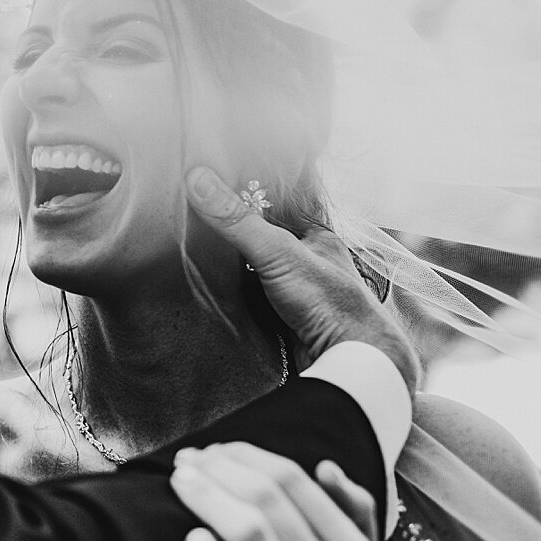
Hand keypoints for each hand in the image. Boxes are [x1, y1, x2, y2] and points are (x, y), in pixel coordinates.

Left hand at [173, 443, 381, 540]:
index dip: (247, 456)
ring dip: (207, 499)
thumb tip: (326, 468)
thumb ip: (356, 515)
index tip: (215, 450)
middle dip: (219, 469)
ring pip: (249, 539)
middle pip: (266, 500)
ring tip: (181, 482)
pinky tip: (191, 539)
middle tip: (188, 461)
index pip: (294, 481)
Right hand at [185, 166, 418, 394]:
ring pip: (255, 269)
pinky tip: (212, 286)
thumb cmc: (328, 301)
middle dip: (232, 231)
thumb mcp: (277, 252)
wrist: (349, 362)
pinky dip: (233, 292)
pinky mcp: (284, 318)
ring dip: (230, 265)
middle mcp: (308, 260)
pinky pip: (251, 298)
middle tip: (192, 215)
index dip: (244, 194)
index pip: (275, 205)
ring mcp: (296, 290)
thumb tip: (198, 179)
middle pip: (262, 237)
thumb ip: (237, 220)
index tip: (208, 182)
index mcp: (315, 236)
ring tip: (193, 248)